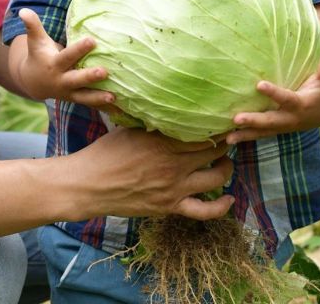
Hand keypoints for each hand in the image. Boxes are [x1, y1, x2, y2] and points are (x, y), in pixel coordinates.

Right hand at [15, 9, 115, 110]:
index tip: (92, 40)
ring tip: (113, 97)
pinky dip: (101, 106)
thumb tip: (23, 10)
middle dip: (90, 76)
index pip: (68, 56)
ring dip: (98, 97)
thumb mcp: (35, 41)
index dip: (79, 49)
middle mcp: (61, 80)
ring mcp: (69, 92)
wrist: (33, 82)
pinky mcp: (75, 99)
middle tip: (105, 71)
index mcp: (54, 65)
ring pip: (84, 96)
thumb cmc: (38, 56)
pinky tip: (118, 108)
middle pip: (77, 79)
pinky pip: (89, 104)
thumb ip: (33, 26)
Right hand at [83, 128, 234, 220]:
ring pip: (216, 177)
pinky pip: (205, 211)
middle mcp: (174, 164)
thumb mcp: (130, 129)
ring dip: (225, 167)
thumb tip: (168, 108)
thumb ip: (153, 122)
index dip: (216, 125)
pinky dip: (221, 206)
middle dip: (223, 143)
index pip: (203, 131)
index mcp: (164, 141)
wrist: (88, 186)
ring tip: (223, 161)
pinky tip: (230, 198)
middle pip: (214, 150)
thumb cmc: (105, 153)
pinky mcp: (171, 207)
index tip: (222, 119)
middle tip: (225, 138)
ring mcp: (174, 187)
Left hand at [226, 51, 319, 143]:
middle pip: (271, 121)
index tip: (259, 84)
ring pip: (263, 132)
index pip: (286, 99)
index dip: (274, 93)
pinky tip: (228, 139)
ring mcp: (283, 127)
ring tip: (228, 138)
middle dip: (254, 121)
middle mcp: (291, 119)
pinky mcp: (277, 129)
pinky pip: (260, 135)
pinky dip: (246, 137)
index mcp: (302, 105)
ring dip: (245, 135)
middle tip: (236, 118)